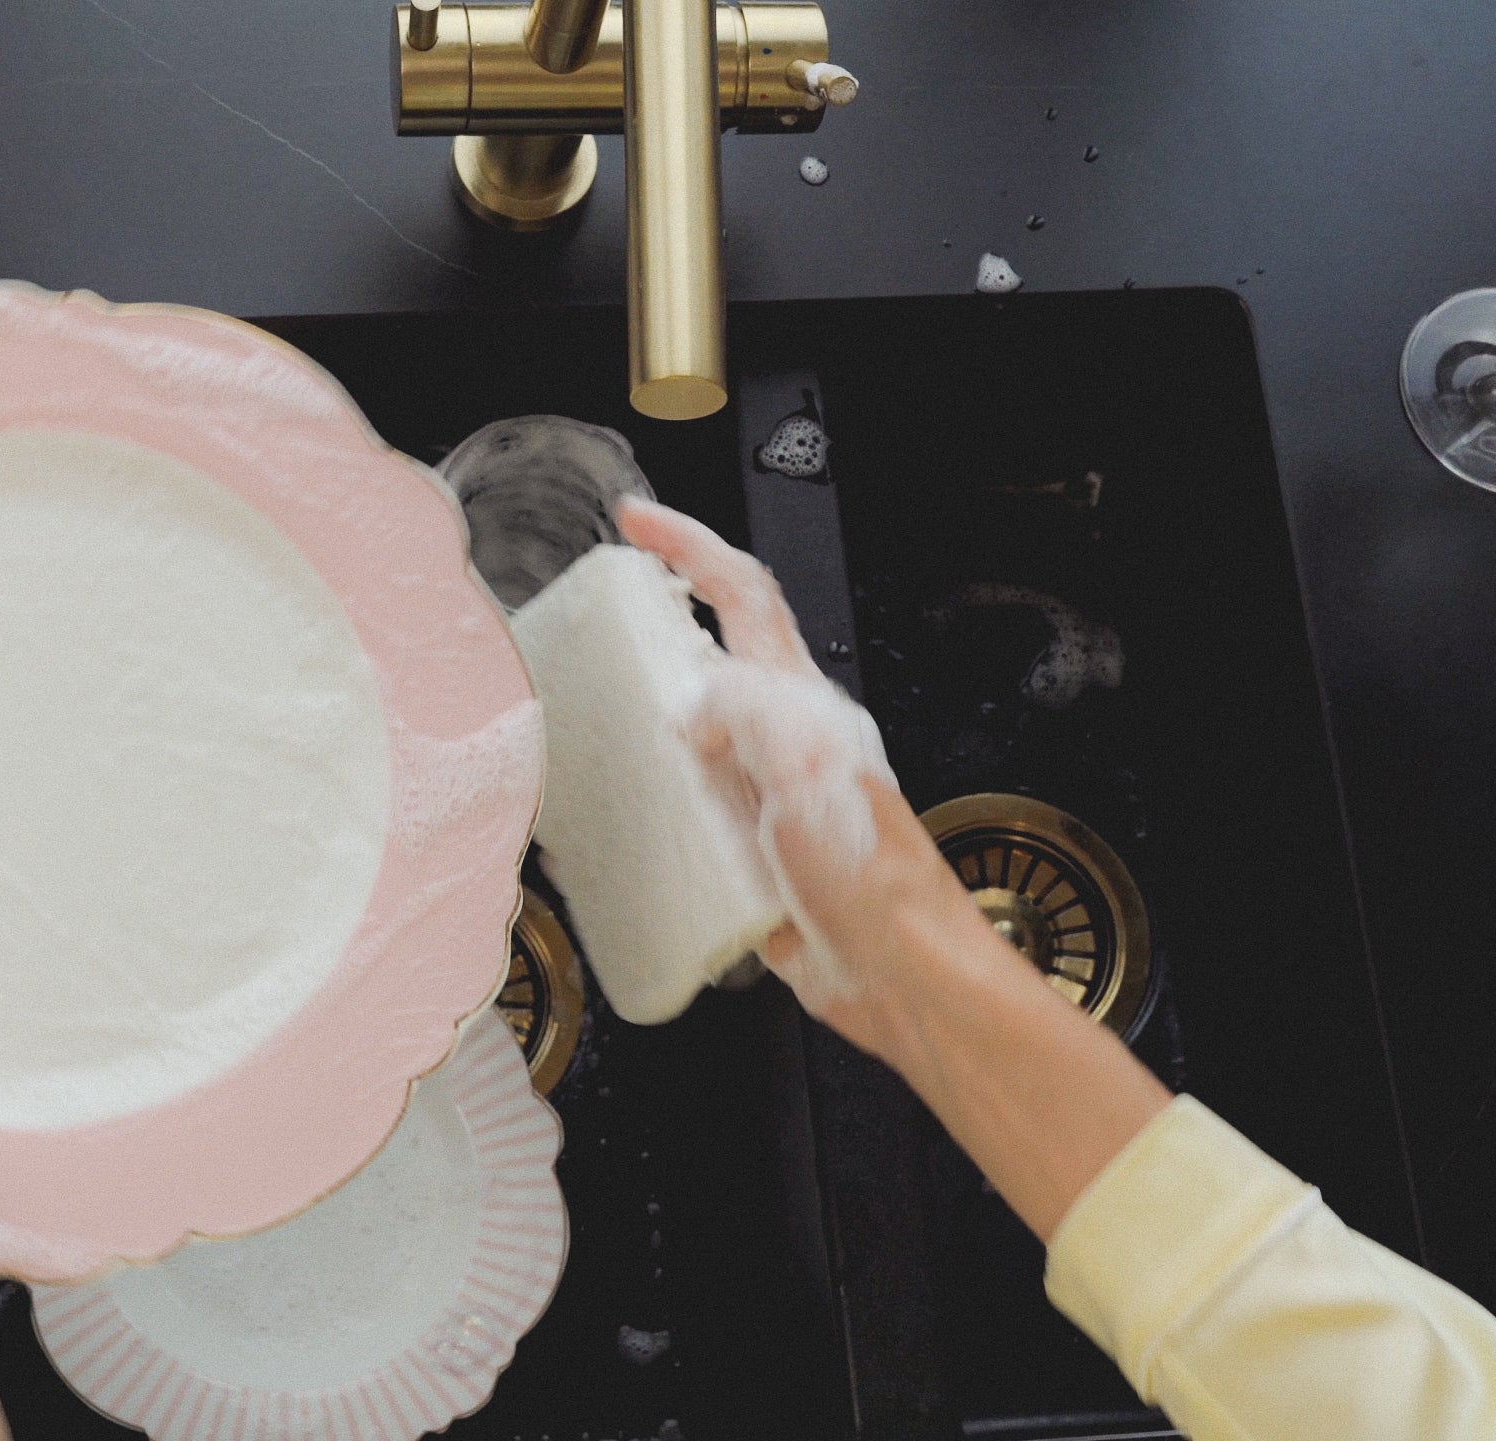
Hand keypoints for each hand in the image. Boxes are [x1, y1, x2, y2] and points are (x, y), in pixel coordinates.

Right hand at [613, 498, 971, 1052]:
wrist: (901, 974)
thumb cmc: (877, 880)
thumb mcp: (807, 765)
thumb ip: (746, 710)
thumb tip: (691, 705)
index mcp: (802, 703)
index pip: (743, 595)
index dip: (689, 546)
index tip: (636, 520)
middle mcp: (783, 741)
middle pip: (712, 658)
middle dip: (657, 628)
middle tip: (602, 622)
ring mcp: (764, 798)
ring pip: (691, 739)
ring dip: (644, 727)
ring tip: (595, 723)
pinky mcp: (748, 857)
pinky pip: (686, 819)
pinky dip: (650, 815)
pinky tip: (625, 829)